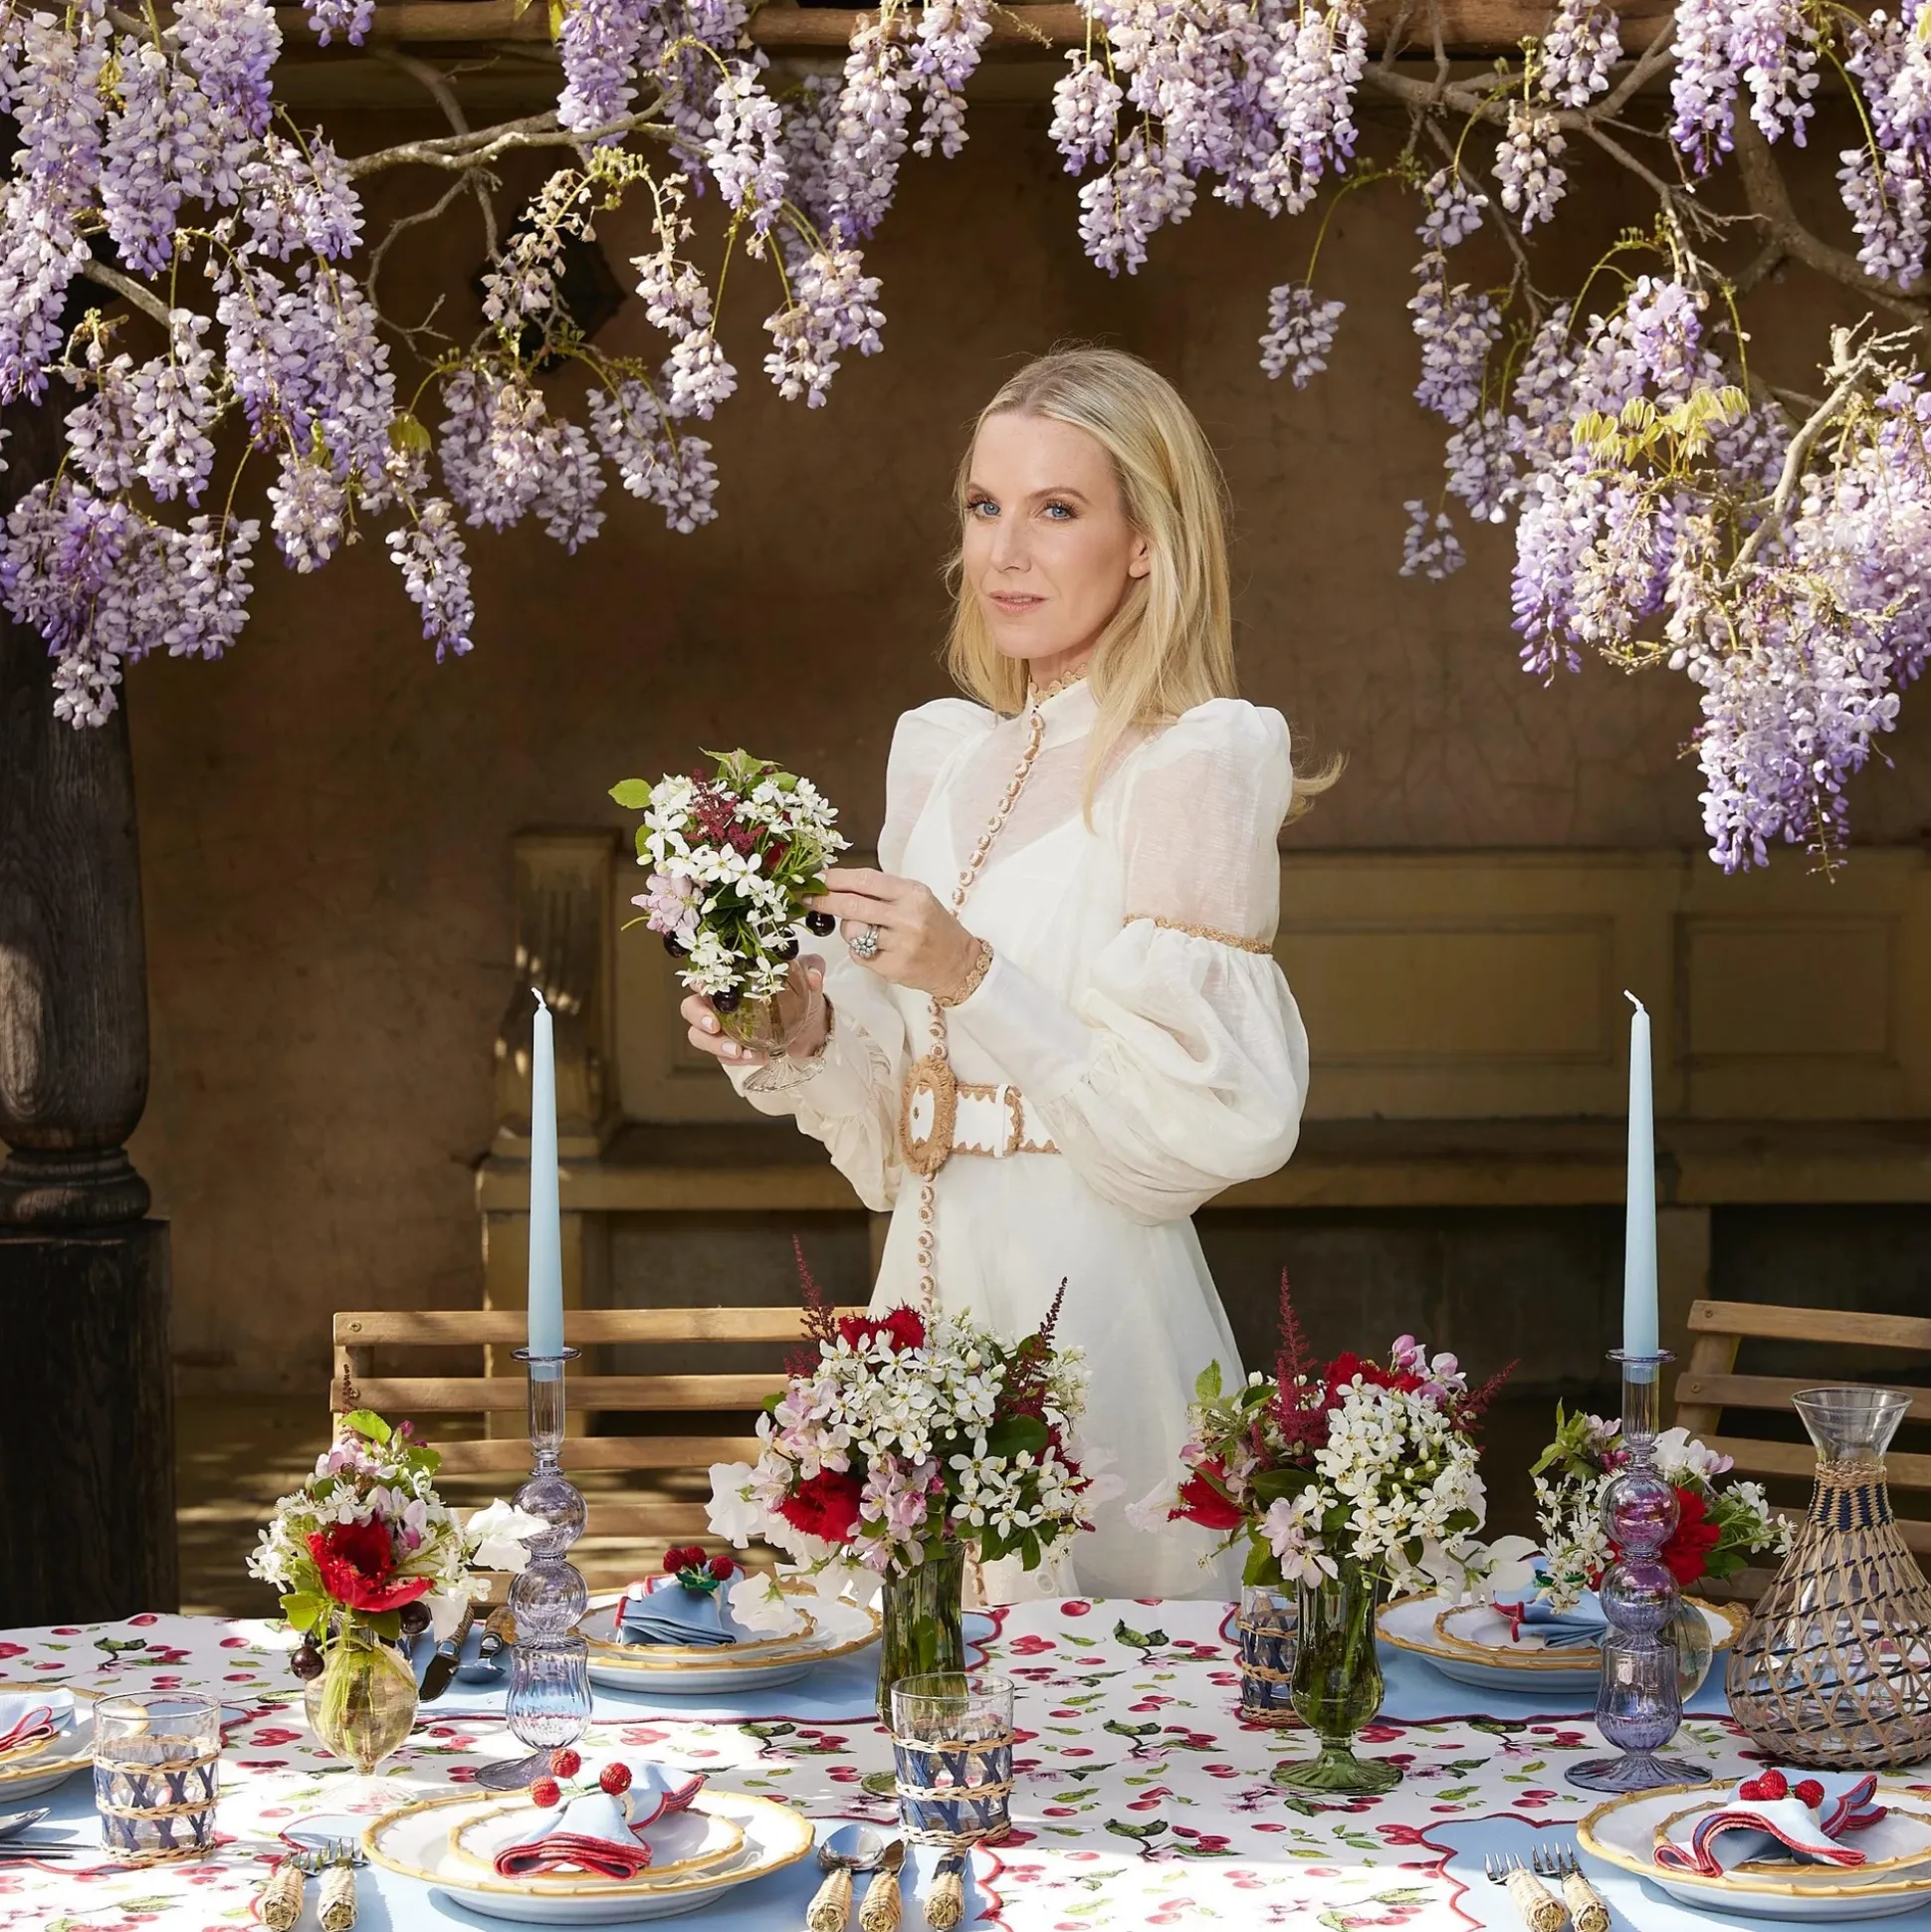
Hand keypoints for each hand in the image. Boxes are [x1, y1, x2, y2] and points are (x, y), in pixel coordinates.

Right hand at [681, 957, 828, 1065]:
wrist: (811, 1023)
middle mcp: (719, 1002)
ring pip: (699, 1035)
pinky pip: (722, 1055)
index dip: (699, 981)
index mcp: (731, 977)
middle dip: (697, 1017)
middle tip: (714, 1026)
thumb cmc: (800, 992)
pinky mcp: (730, 1047)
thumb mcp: (808, 972)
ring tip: (738, 1051)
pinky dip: (735, 1059)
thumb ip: (811, 967)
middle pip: (690, 1007)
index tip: (707, 989)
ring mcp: (722, 1027)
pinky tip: (755, 1057)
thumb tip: (812, 977)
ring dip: (714, 1045)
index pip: (704, 974)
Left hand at [809, 868, 981, 997]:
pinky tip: (877, 949)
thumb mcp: (915, 898)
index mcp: (912, 893)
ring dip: (848, 929)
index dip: (835, 878)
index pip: (865, 880)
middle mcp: (907, 917)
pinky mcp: (894, 968)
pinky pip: (859, 955)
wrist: (958, 962)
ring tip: (866, 930)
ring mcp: (901, 945)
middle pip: (852, 905)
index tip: (816, 878)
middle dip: (824, 901)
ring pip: (852, 932)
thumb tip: (836, 883)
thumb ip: (881, 890)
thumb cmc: (932, 925)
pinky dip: (859, 950)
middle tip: (807, 899)